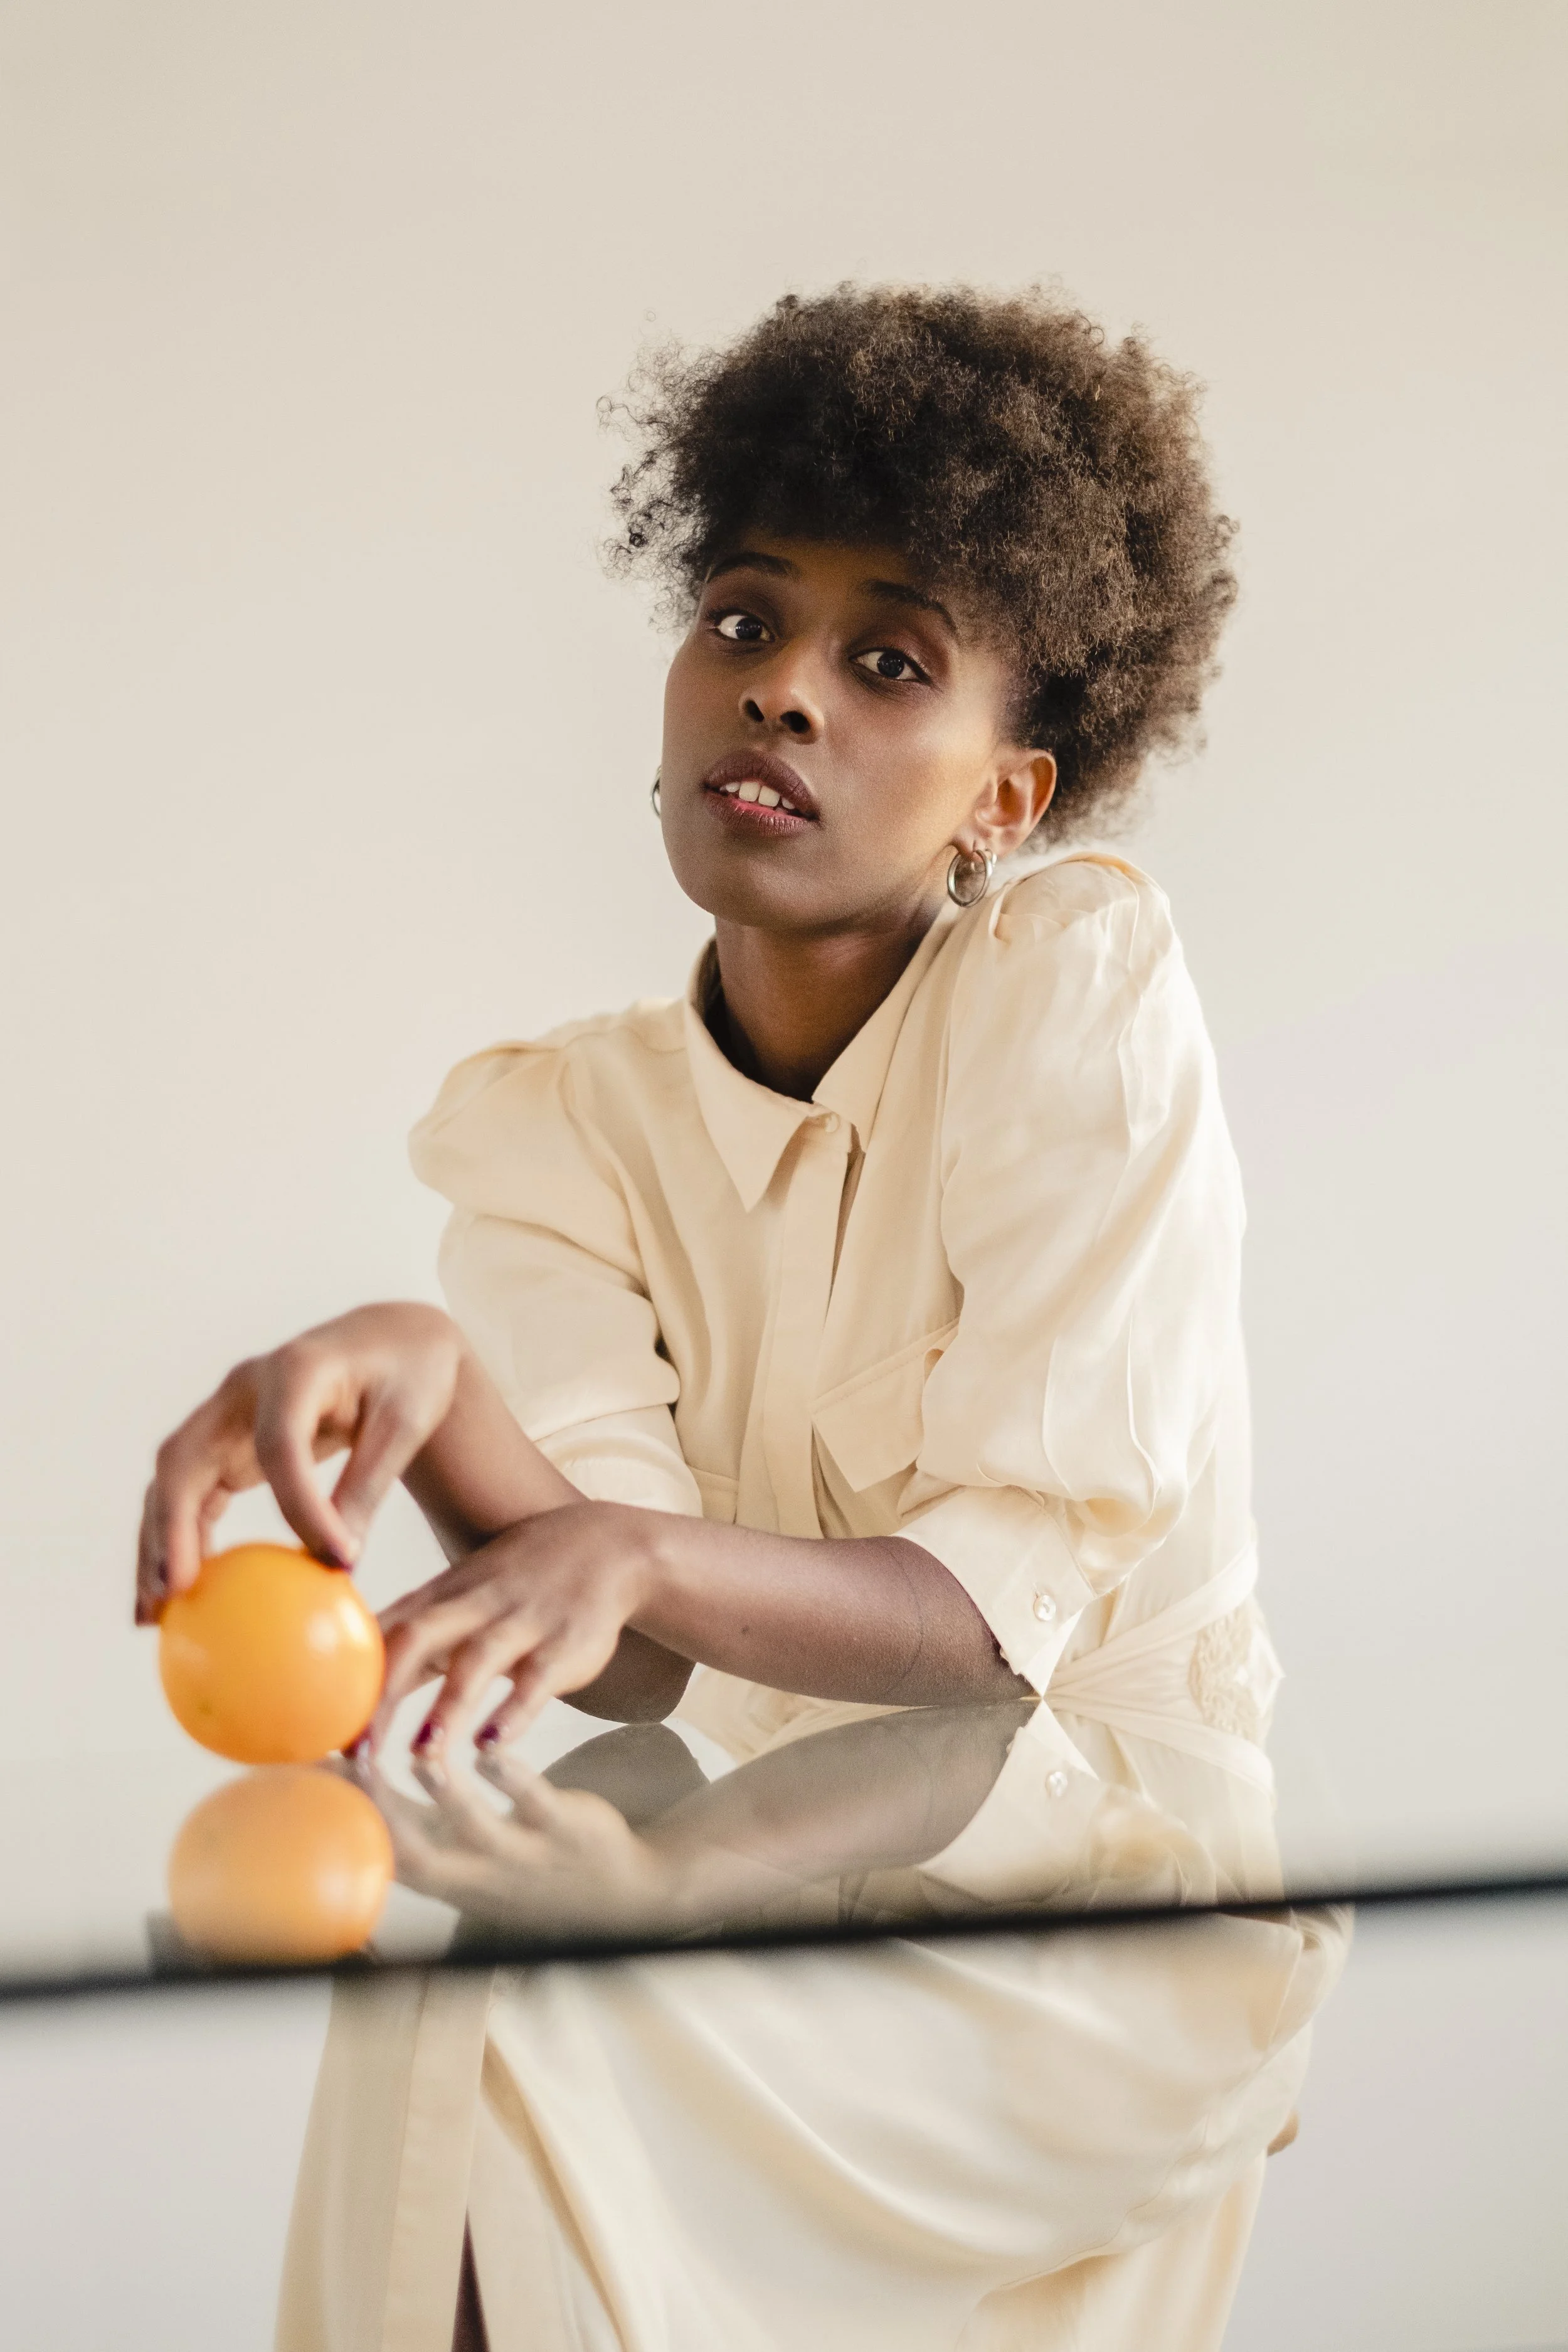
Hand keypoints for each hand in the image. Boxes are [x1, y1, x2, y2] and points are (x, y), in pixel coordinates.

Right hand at [136, 1303, 465, 1621]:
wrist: (391, 1340)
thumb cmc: (407, 1375)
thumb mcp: (405, 1422)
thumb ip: (369, 1485)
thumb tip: (340, 1564)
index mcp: (297, 1371)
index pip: (281, 1444)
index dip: (300, 1506)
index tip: (335, 1561)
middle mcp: (245, 1389)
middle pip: (186, 1457)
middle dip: (170, 1526)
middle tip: (174, 1594)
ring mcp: (227, 1414)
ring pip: (173, 1479)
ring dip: (159, 1543)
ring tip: (154, 1613)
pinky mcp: (228, 1442)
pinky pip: (191, 1493)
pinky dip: (180, 1538)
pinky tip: (182, 1591)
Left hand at [371, 1502, 663, 1755]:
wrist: (607, 1544)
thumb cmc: (517, 1578)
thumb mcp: (459, 1592)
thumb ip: (410, 1631)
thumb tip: (347, 1679)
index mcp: (440, 1596)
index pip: (379, 1631)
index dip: (343, 1675)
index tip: (313, 1726)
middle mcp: (473, 1606)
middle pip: (415, 1640)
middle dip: (382, 1696)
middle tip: (354, 1753)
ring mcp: (520, 1624)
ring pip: (476, 1663)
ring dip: (446, 1710)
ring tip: (421, 1757)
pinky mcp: (564, 1646)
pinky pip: (537, 1679)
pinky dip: (514, 1712)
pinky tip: (492, 1745)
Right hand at [373, 1749, 671, 1938]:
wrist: (622, 1891)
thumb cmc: (526, 1864)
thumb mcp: (466, 1858)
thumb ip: (415, 1823)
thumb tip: (354, 1782)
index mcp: (451, 1879)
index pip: (386, 1858)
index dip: (348, 1821)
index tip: (314, 1777)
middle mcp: (481, 1875)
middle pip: (420, 1855)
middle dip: (385, 1814)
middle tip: (355, 1764)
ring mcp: (524, 1854)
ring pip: (478, 1828)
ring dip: (446, 1794)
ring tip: (420, 1756)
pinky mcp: (566, 1829)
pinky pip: (537, 1802)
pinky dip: (512, 1777)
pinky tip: (489, 1747)